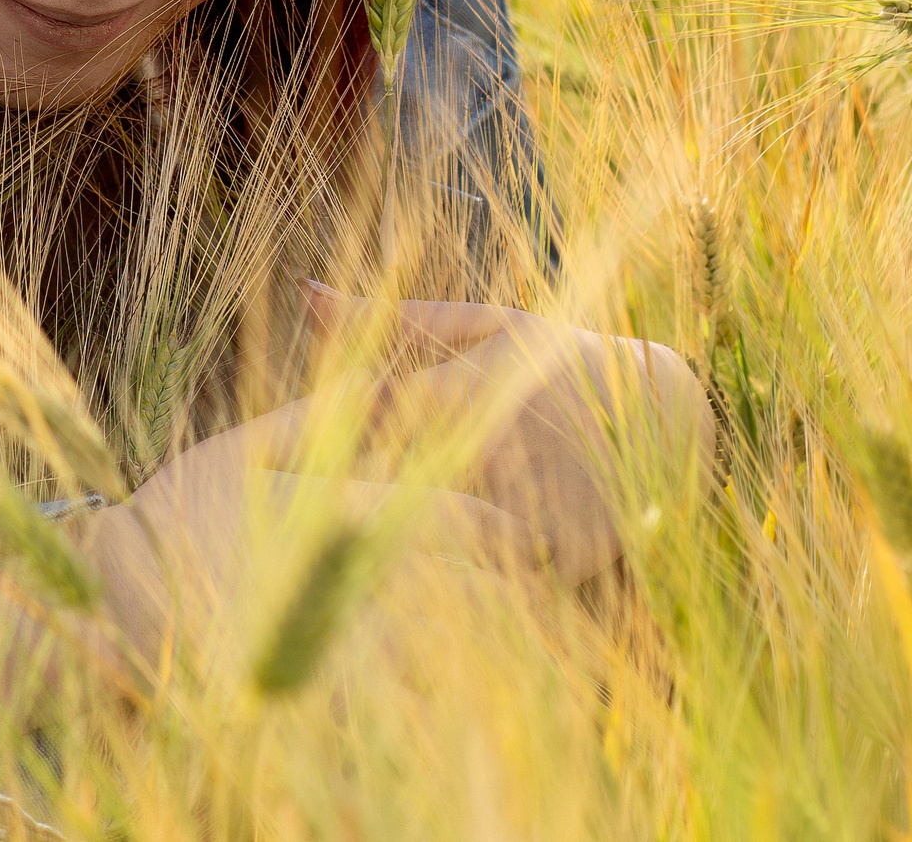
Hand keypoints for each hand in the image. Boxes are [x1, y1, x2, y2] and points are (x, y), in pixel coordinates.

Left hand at [302, 286, 711, 587]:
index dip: (301, 437)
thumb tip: (304, 291)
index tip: (241, 460)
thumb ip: (395, 320)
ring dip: (382, 567)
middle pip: (390, 491)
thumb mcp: (490, 328)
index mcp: (466, 391)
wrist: (670, 418)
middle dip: (328, 514)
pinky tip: (402, 622)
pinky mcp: (564, 559)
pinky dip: (454, 601)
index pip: (364, 415)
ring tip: (317, 592)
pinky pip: (494, 592)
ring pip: (438, 551)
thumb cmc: (561, 363)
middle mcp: (495, 451)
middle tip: (264, 541)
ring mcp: (532, 508)